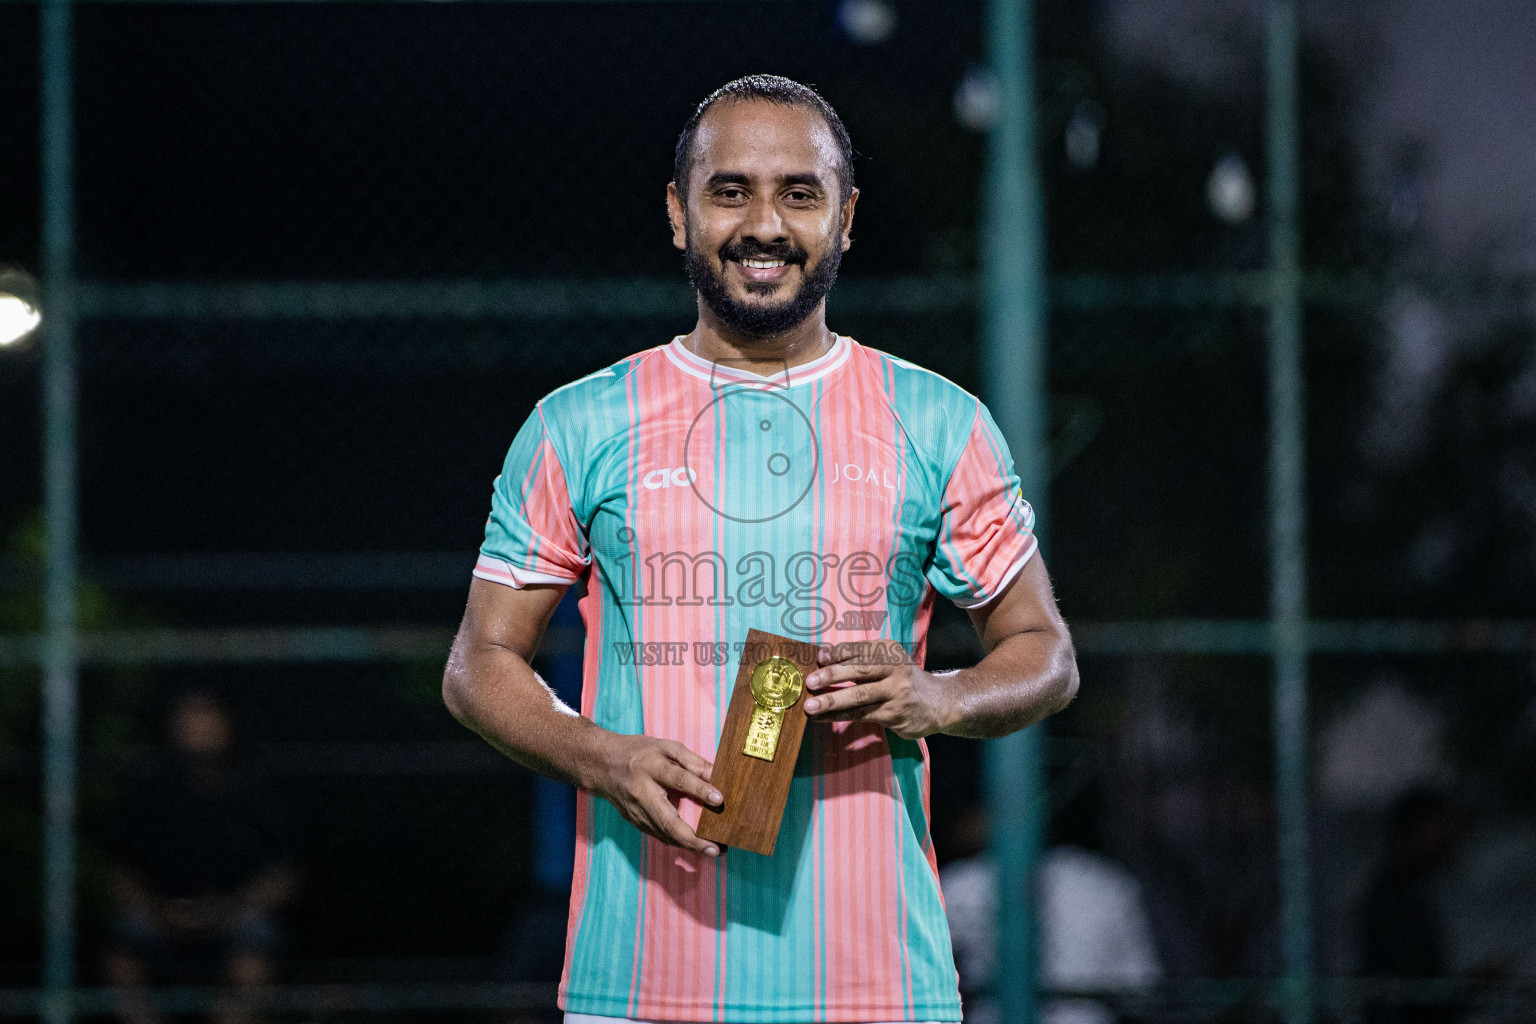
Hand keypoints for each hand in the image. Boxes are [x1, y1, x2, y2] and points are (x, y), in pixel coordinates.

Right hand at [589, 733, 723, 856]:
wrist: (602, 765)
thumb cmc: (639, 753)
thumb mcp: (666, 747)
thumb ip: (692, 761)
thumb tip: (717, 775)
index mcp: (651, 768)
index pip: (678, 779)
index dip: (699, 789)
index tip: (719, 799)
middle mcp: (643, 793)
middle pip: (669, 822)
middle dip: (694, 839)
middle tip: (717, 848)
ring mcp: (637, 812)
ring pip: (665, 835)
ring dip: (690, 846)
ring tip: (714, 851)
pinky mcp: (636, 822)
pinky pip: (660, 835)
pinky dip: (678, 842)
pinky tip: (695, 845)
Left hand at [802, 640, 958, 738]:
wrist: (938, 703)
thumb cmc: (903, 680)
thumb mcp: (888, 662)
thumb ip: (861, 659)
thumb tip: (823, 657)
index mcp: (891, 651)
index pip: (860, 649)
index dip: (837, 653)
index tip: (818, 658)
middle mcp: (896, 669)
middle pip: (860, 670)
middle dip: (832, 676)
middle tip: (810, 682)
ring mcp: (896, 694)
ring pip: (860, 697)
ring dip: (832, 701)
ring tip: (811, 706)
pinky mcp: (894, 715)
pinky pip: (862, 715)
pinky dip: (839, 717)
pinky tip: (823, 718)